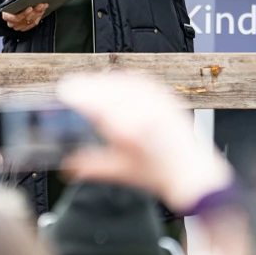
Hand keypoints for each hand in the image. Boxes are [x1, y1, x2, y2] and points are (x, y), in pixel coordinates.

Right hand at [1, 0, 46, 31]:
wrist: (12, 7)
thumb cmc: (11, 3)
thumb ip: (16, 0)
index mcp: (6, 16)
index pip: (15, 18)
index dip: (24, 13)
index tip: (30, 8)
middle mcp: (12, 24)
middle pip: (25, 19)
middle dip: (35, 11)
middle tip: (41, 5)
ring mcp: (19, 27)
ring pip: (31, 21)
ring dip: (38, 13)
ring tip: (43, 6)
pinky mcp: (25, 27)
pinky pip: (33, 23)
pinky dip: (39, 16)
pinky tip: (42, 10)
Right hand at [58, 72, 231, 211]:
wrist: (191, 173)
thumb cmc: (159, 175)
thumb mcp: (119, 172)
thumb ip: (90, 165)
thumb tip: (67, 163)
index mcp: (130, 130)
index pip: (96, 104)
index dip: (76, 96)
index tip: (64, 93)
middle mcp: (145, 111)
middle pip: (107, 88)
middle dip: (86, 87)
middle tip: (70, 89)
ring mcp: (157, 101)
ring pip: (122, 81)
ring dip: (103, 82)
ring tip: (88, 86)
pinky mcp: (166, 96)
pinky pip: (140, 80)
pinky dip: (123, 79)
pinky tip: (114, 82)